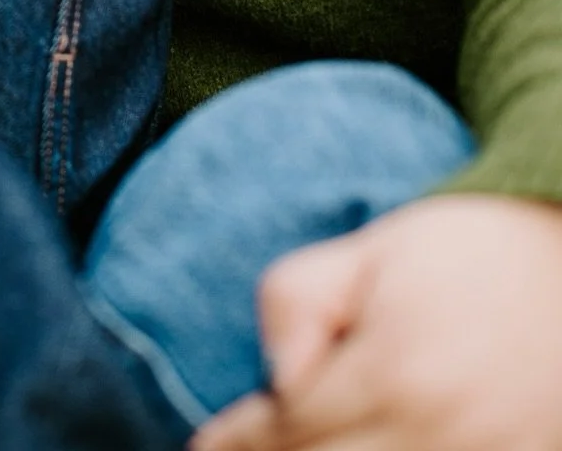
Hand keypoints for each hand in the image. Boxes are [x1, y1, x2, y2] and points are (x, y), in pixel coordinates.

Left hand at [193, 195, 561, 450]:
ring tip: (290, 448)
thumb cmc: (473, 254)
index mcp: (398, 375)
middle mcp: (443, 440)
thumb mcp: (376, 250)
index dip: (238, 442)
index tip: (206, 446)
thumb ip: (301, 299)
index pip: (289, 431)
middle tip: (238, 450)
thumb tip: (274, 377)